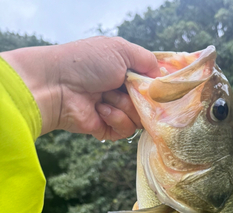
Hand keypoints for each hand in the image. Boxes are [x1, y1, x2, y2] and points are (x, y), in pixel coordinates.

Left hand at [1, 36, 158, 139]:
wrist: (58, 85)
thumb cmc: (86, 62)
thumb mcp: (121, 50)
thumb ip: (147, 60)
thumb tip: (163, 77)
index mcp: (126, 72)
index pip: (152, 85)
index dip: (157, 88)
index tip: (159, 88)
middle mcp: (122, 92)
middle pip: (150, 104)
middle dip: (140, 97)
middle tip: (125, 88)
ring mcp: (116, 111)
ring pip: (140, 118)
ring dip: (124, 106)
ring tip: (105, 96)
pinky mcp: (108, 129)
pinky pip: (126, 130)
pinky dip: (116, 118)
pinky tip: (101, 109)